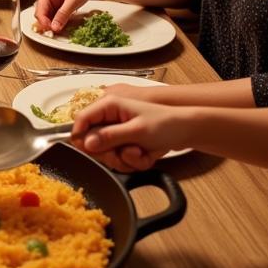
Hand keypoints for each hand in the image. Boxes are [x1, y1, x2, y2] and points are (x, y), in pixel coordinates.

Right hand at [33, 0, 99, 32]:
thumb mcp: (73, 0)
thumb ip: (63, 14)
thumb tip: (54, 27)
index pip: (40, 10)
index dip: (44, 22)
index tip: (52, 30)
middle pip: (41, 15)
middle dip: (48, 24)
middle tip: (58, 30)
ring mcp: (49, 3)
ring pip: (46, 18)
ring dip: (52, 24)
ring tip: (62, 28)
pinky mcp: (55, 8)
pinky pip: (53, 18)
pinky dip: (57, 22)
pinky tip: (63, 24)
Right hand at [70, 96, 187, 171]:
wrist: (186, 131)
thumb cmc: (165, 124)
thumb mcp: (137, 131)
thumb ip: (110, 136)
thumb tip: (86, 143)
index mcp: (109, 105)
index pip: (81, 119)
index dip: (81, 136)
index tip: (87, 151)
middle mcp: (109, 118)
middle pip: (91, 142)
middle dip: (110, 153)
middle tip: (127, 153)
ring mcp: (117, 132)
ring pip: (106, 154)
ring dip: (123, 159)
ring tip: (141, 153)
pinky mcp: (124, 143)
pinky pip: (119, 159)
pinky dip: (132, 162)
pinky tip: (145, 155)